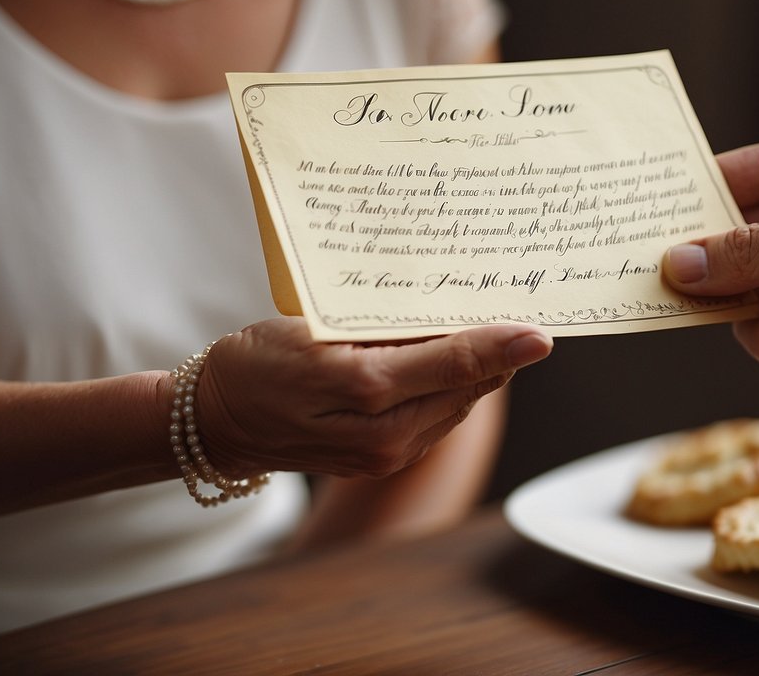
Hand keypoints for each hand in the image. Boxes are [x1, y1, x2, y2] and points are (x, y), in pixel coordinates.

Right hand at [189, 318, 551, 477]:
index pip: (461, 366)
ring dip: (477, 367)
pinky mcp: (379, 456)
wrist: (214, 420)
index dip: (504, 342)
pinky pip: (433, 415)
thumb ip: (396, 336)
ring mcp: (386, 454)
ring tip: (489, 322)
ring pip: (456, 401)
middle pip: (468, 386)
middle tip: (517, 301)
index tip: (543, 327)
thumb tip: (463, 327)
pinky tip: (447, 355)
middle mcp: (390, 440)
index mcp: (375, 402)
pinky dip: (449, 385)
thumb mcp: (321, 338)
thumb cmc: (259, 366)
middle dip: (496, 348)